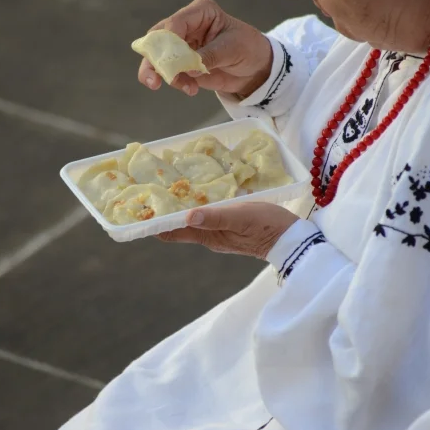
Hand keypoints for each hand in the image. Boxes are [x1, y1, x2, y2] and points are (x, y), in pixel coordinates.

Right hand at [138, 0, 272, 97]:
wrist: (256, 68)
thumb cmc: (249, 48)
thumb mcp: (233, 48)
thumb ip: (210, 56)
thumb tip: (188, 68)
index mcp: (200, 12)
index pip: (175, 23)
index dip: (167, 41)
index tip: (169, 60)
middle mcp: (187, 27)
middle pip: (158, 40)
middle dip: (154, 60)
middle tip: (154, 80)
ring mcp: (182, 46)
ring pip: (159, 58)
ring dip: (164, 75)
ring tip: (182, 87)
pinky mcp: (183, 65)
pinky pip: (170, 73)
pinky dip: (177, 83)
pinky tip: (192, 90)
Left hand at [158, 202, 297, 258]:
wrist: (291, 240)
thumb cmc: (266, 226)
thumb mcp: (241, 217)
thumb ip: (215, 217)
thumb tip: (187, 216)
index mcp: (207, 237)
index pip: (171, 232)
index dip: (153, 222)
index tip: (137, 209)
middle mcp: (208, 237)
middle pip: (177, 226)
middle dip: (162, 213)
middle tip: (148, 191)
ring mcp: (218, 233)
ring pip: (190, 221)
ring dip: (178, 209)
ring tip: (166, 189)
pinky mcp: (229, 227)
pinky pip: (204, 218)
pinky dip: (195, 207)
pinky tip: (196, 195)